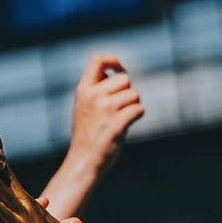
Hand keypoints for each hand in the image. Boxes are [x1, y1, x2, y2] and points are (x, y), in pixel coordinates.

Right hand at [67, 56, 143, 176]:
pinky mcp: (116, 125)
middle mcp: (94, 97)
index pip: (97, 60)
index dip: (113, 61)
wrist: (83, 162)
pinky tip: (128, 124)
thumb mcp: (83, 107)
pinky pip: (138, 109)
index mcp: (83, 91)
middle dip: (127, 92)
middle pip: (124, 79)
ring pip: (134, 94)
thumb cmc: (86, 135)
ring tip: (122, 118)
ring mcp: (105, 110)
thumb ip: (96, 90)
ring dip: (133, 105)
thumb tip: (117, 73)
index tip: (120, 70)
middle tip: (121, 107)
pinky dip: (138, 115)